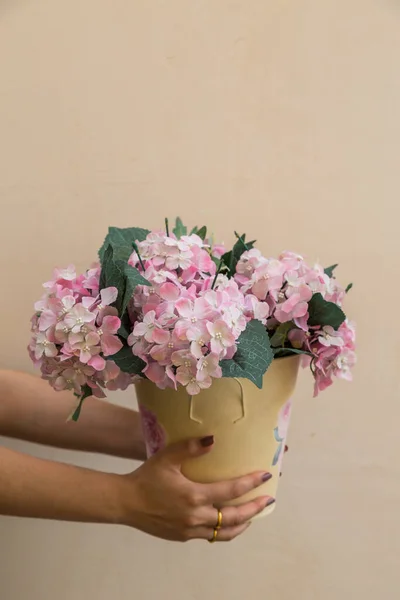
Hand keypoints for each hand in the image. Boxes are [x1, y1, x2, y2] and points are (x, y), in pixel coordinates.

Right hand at [118, 436, 274, 541]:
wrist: (126, 502)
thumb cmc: (147, 477)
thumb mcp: (167, 457)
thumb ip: (190, 448)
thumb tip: (212, 439)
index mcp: (195, 496)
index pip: (231, 492)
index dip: (251, 483)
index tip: (266, 476)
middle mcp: (196, 516)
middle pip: (234, 517)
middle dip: (254, 509)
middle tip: (268, 500)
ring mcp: (190, 530)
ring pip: (224, 533)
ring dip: (242, 524)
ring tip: (252, 516)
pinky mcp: (183, 537)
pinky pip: (210, 537)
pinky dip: (223, 531)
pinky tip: (226, 523)